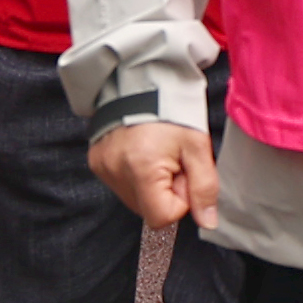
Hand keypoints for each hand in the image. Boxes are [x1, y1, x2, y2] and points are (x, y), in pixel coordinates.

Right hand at [88, 118, 219, 233]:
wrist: (142, 80)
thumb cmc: (172, 110)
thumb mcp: (197, 147)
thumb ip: (204, 187)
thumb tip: (207, 221)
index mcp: (141, 169)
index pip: (162, 218)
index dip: (180, 200)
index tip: (183, 173)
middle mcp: (116, 171)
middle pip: (148, 209)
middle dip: (165, 191)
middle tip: (172, 160)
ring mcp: (103, 167)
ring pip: (135, 198)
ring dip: (151, 184)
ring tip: (157, 153)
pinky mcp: (96, 162)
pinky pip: (121, 184)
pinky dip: (135, 174)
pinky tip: (141, 152)